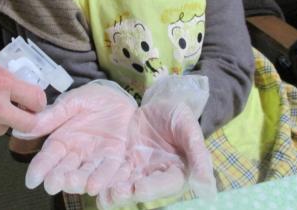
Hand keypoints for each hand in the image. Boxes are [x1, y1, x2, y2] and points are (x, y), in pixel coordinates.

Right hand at [20, 81, 136, 195]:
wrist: (119, 96)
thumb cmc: (92, 98)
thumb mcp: (71, 102)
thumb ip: (53, 116)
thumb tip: (27, 126)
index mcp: (61, 140)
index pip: (47, 157)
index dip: (39, 168)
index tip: (32, 180)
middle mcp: (75, 153)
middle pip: (64, 170)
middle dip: (57, 178)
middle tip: (52, 184)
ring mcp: (94, 157)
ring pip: (84, 174)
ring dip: (78, 181)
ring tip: (73, 183)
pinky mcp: (114, 157)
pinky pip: (108, 169)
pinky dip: (102, 178)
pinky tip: (95, 185)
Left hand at [98, 76, 215, 208]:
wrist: (157, 103)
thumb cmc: (178, 116)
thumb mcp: (188, 128)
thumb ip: (198, 155)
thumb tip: (209, 187)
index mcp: (175, 172)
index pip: (165, 184)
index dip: (152, 188)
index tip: (138, 189)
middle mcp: (154, 176)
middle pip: (140, 188)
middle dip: (125, 192)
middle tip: (112, 193)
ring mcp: (136, 170)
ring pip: (122, 183)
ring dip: (109, 189)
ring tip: (95, 190)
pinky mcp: (120, 161)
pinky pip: (109, 170)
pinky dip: (99, 177)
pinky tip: (87, 180)